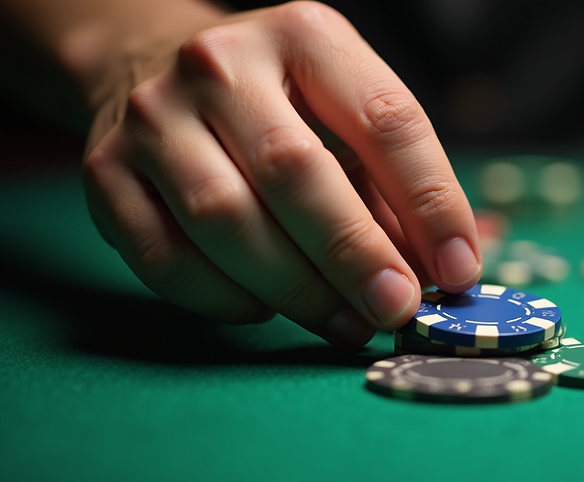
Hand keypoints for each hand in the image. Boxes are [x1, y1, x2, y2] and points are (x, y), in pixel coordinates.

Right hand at [80, 1, 481, 346]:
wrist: (154, 69)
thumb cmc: (280, 108)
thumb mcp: (346, 118)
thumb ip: (395, 191)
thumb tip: (445, 273)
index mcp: (305, 37)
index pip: (386, 121)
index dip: (432, 204)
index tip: (461, 270)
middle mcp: (221, 65)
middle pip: (295, 172)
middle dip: (356, 255)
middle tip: (397, 310)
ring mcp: (154, 117)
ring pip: (225, 220)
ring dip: (297, 291)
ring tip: (347, 325)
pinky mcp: (105, 171)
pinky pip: (164, 259)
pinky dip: (222, 299)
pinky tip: (264, 309)